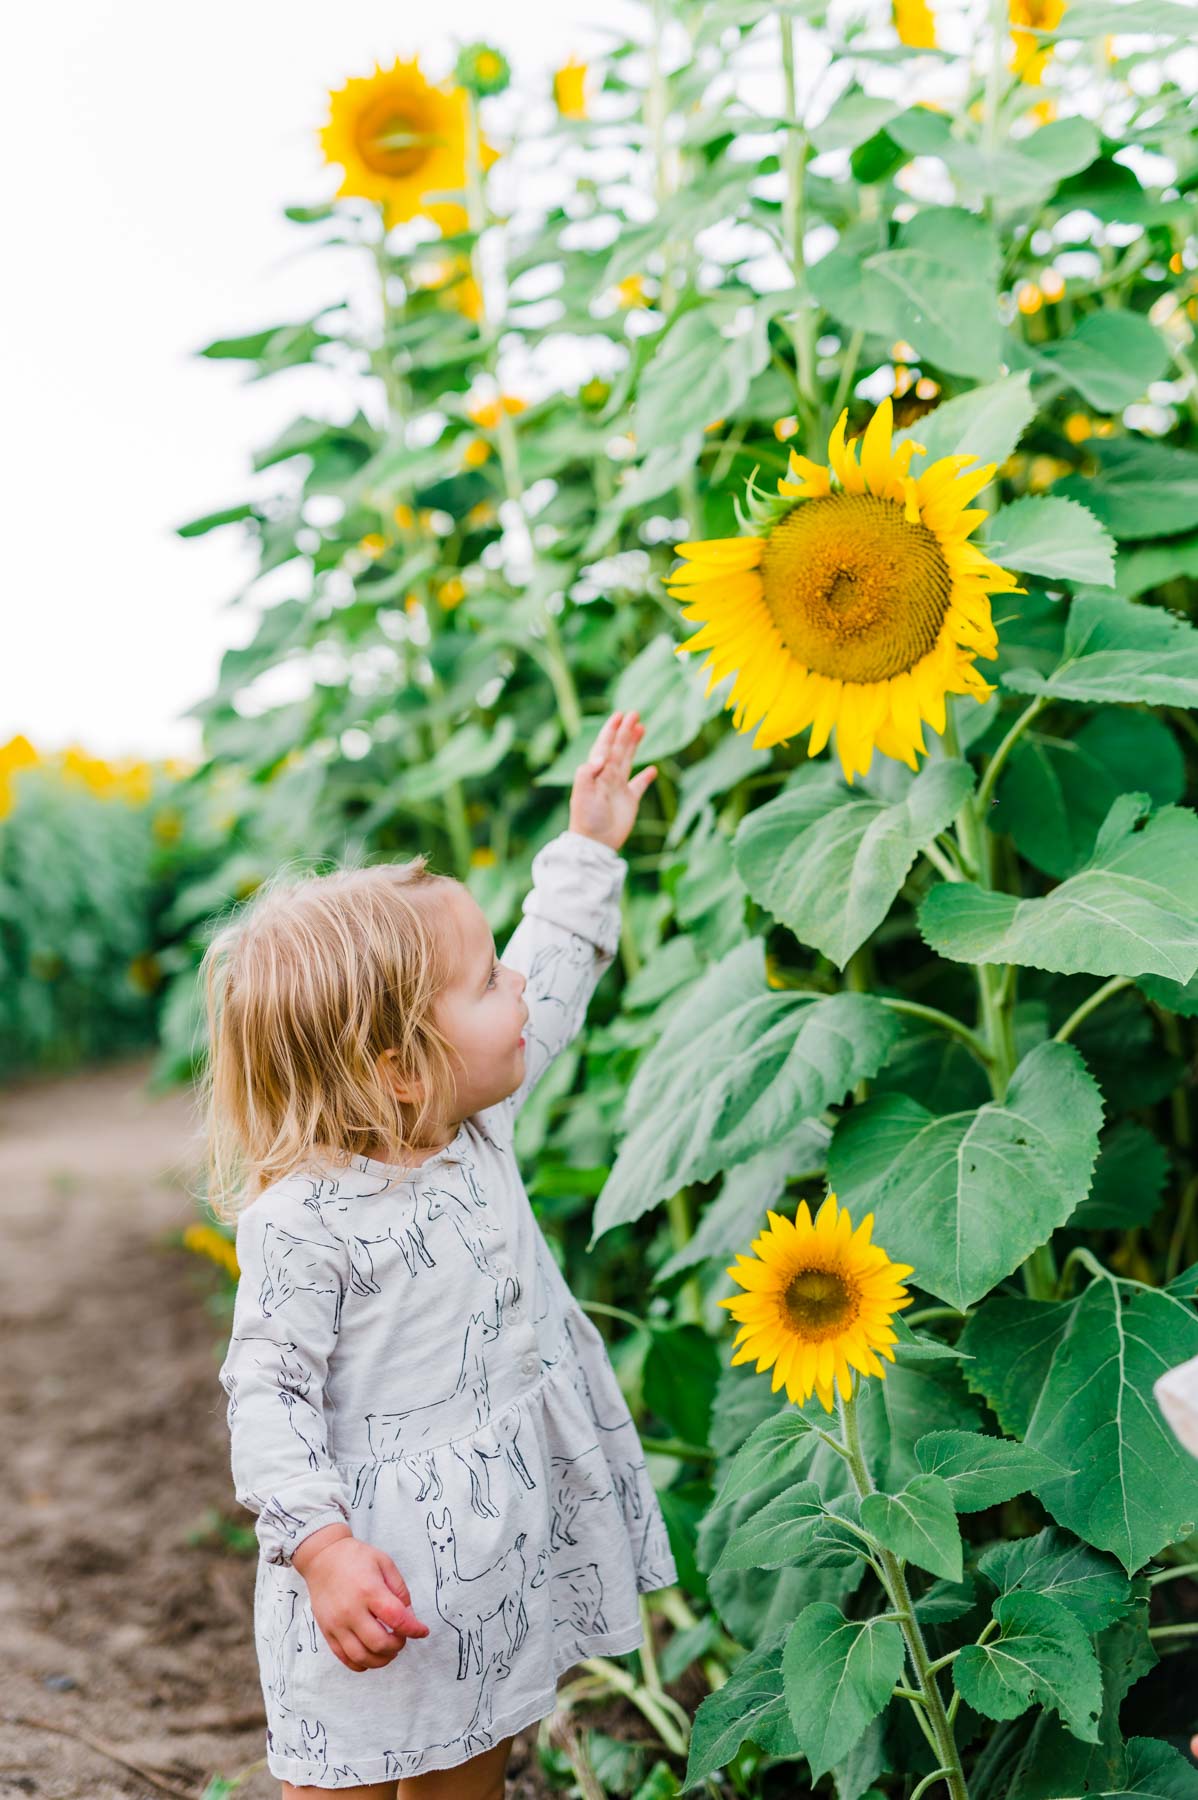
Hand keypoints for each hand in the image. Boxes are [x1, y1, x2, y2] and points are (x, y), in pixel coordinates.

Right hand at [296, 1531, 430, 1672]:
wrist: (322, 1558)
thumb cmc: (356, 1558)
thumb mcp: (385, 1563)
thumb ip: (400, 1590)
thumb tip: (409, 1617)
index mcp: (369, 1591)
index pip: (397, 1619)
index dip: (414, 1629)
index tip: (422, 1631)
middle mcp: (352, 1611)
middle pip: (379, 1643)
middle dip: (397, 1646)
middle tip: (401, 1638)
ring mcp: (337, 1624)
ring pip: (362, 1656)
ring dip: (381, 1660)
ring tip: (389, 1650)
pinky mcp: (327, 1632)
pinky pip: (345, 1658)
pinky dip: (361, 1664)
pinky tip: (371, 1656)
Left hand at [568, 709, 656, 852]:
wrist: (595, 843)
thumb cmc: (586, 818)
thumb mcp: (581, 793)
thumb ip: (587, 772)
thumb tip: (601, 757)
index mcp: (596, 772)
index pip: (604, 746)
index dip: (611, 730)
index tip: (619, 715)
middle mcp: (607, 776)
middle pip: (618, 748)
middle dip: (625, 731)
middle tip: (635, 713)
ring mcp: (619, 788)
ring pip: (628, 760)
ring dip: (634, 744)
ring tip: (642, 728)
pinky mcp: (630, 801)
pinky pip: (639, 785)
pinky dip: (646, 776)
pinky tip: (652, 769)